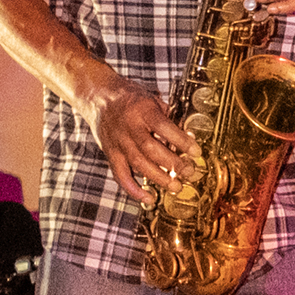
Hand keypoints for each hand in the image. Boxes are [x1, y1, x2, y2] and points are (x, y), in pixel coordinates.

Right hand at [84, 74, 199, 205]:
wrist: (99, 96)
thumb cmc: (131, 99)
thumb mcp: (153, 101)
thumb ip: (169, 120)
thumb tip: (188, 139)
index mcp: (142, 111)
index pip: (164, 128)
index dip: (182, 141)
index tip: (196, 152)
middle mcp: (128, 127)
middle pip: (151, 149)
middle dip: (172, 163)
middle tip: (189, 172)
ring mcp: (117, 142)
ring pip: (138, 164)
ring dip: (158, 178)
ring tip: (176, 186)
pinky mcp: (110, 153)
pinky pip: (120, 174)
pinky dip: (133, 188)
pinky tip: (148, 198)